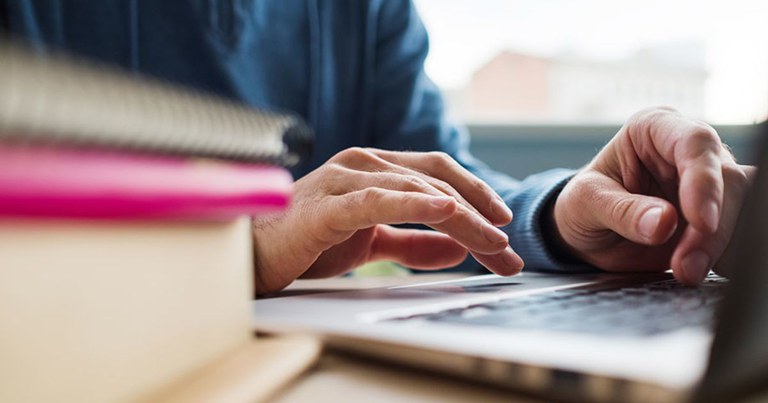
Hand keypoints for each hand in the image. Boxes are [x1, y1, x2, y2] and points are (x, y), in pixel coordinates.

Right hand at [252, 147, 522, 292]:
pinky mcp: (327, 206)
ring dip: (461, 217)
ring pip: (416, 190)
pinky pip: (378, 201)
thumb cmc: (306, 242)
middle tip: (506, 249)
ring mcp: (344, 179)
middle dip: (479, 214)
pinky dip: (414, 204)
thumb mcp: (371, 243)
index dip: (475, 194)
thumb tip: (456, 248)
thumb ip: (412, 242)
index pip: (437, 173)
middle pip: (436, 180)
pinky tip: (443, 211)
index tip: (502, 225)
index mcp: (374, 169)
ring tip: (491, 243)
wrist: (250, 254)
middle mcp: (363, 164)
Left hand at [552, 107, 754, 284]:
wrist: (586, 232)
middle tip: (685, 265)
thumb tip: (663, 223)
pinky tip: (704, 270)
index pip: (695, 143)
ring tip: (686, 272)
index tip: (700, 221)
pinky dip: (727, 257)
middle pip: (728, 180)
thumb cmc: (582, 204)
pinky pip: (739, 234)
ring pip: (743, 208)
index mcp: (654, 129)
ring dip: (721, 246)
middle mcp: (688, 151)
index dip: (704, 181)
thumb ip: (622, 211)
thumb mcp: (586, 203)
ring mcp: (708, 184)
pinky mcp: (718, 217)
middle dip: (711, 229)